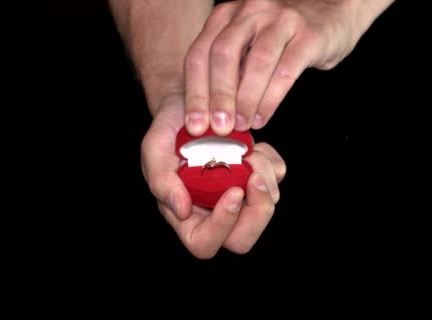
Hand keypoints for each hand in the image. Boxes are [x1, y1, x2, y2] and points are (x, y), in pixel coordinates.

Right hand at [141, 94, 285, 258]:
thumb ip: (161, 181)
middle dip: (257, 212)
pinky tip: (253, 147)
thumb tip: (182, 210)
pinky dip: (271, 161)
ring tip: (246, 151)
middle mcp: (214, 212)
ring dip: (263, 176)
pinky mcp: (258, 176)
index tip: (233, 192)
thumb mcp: (154, 150)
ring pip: (267, 205)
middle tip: (255, 179)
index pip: (204, 243)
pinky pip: (277, 177)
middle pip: (243, 239)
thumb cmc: (166, 131)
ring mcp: (240, 196)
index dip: (222, 226)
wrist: (186, 106)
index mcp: (186, 216)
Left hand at [184, 0, 385, 135]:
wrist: (331, 14)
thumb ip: (230, 71)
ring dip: (245, 100)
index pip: (200, 54)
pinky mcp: (308, 35)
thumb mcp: (248, 46)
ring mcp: (281, 20)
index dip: (195, 92)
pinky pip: (285, 71)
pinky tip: (262, 117)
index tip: (194, 125)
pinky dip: (271, 99)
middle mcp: (251, 12)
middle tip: (217, 128)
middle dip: (217, 97)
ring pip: (256, 63)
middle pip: (223, 55)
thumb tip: (208, 116)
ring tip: (240, 126)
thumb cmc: (283, 38)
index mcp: (227, 16)